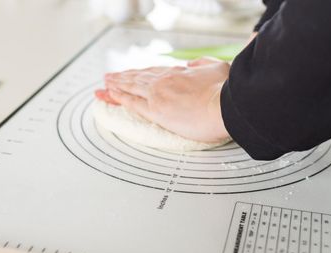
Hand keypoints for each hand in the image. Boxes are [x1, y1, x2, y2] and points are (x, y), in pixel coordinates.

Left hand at [95, 58, 230, 142]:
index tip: (131, 74)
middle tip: (109, 78)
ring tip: (104, 85)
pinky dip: (118, 97)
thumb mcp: (217, 68)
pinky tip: (109, 94)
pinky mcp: (155, 110)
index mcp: (179, 73)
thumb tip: (193, 63)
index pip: (153, 73)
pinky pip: (131, 102)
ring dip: (115, 85)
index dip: (139, 73)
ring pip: (131, 88)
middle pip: (138, 78)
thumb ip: (202, 64)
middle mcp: (165, 81)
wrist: (226, 107)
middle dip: (122, 78)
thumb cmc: (226, 92)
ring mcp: (158, 95)